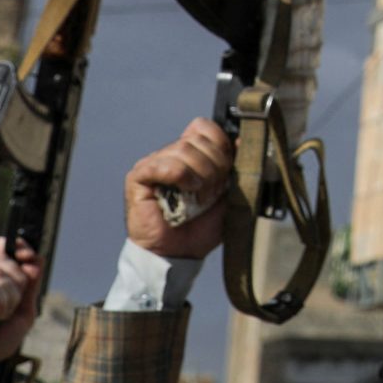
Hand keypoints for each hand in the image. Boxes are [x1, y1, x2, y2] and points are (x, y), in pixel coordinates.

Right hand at [0, 238, 42, 380]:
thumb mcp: (24, 311)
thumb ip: (31, 286)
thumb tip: (39, 258)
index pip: (1, 245)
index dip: (18, 246)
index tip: (30, 257)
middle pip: (7, 259)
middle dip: (19, 284)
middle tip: (10, 306)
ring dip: (9, 298)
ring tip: (1, 315)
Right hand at [125, 119, 233, 261]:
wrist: (179, 254)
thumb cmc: (200, 228)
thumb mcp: (227, 195)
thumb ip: (235, 169)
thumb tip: (243, 141)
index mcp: (191, 154)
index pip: (205, 128)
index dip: (220, 144)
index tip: (227, 169)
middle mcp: (171, 154)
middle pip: (198, 139)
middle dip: (215, 166)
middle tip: (213, 191)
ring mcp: (153, 163)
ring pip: (184, 150)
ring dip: (200, 176)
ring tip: (200, 198)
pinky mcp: (139, 177)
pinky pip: (163, 165)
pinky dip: (181, 177)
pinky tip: (186, 191)